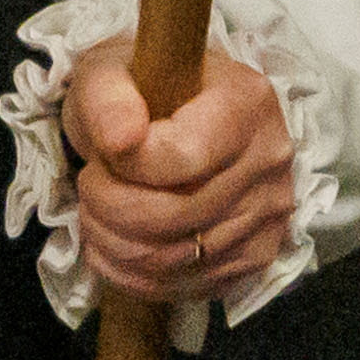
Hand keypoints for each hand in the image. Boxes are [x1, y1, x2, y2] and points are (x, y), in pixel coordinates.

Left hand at [64, 47, 296, 307]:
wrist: (174, 112)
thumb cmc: (142, 89)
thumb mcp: (109, 71)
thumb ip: (107, 97)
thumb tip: (121, 141)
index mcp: (247, 102)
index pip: (182, 158)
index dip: (124, 169)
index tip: (103, 155)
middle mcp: (271, 159)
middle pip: (176, 215)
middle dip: (109, 209)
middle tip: (89, 188)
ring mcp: (270, 213)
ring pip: (177, 259)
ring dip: (114, 246)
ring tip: (96, 216)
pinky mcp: (257, 254)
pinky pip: (189, 287)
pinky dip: (135, 278)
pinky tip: (114, 249)